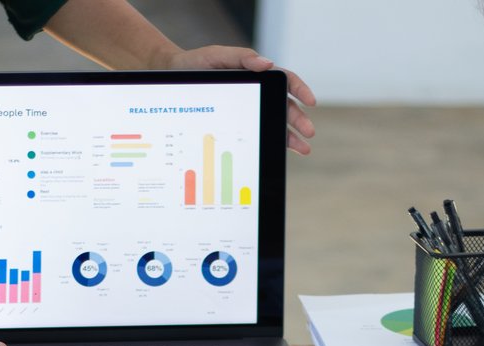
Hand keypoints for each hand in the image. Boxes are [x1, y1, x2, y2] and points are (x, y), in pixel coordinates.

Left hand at [165, 47, 315, 153]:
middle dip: (299, 120)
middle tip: (309, 133)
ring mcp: (249, 110)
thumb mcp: (216, 57)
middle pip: (284, 106)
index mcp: (257, 75)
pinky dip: (270, 143)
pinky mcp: (238, 125)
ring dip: (290, 136)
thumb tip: (268, 64)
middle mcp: (258, 93)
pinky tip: (278, 152)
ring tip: (303, 149)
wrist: (173, 81)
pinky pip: (257, 134)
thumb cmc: (196, 65)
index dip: (300, 89)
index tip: (310, 101)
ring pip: (274, 123)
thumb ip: (242, 58)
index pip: (285, 80)